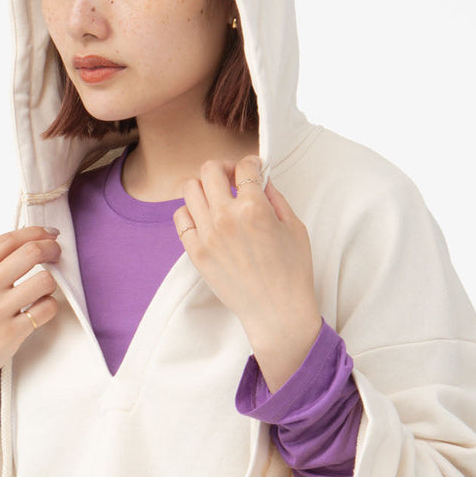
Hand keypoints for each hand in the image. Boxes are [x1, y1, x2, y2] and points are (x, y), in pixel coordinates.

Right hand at [0, 226, 60, 441]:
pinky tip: (41, 309)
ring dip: (52, 282)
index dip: (34, 233)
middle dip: (51, 249)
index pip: (7, 240)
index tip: (48, 234)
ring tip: (44, 289)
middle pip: (29, 253)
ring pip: (44, 280)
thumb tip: (25, 244)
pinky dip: (49, 306)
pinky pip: (46, 309)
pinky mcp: (11, 333)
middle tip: (56, 254)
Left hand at [175, 155, 321, 392]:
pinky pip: (180, 217)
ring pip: (190, 188)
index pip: (245, 166)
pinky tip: (206, 218)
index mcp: (253, 207)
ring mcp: (207, 235)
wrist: (277, 312)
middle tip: (233, 180)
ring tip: (217, 199)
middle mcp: (225, 217)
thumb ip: (275, 197)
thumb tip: (261, 179)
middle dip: (224, 168)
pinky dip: (191, 211)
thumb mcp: (294, 227)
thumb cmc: (292, 272)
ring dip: (205, 187)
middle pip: (210, 170)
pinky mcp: (196, 252)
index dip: (252, 164)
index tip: (255, 170)